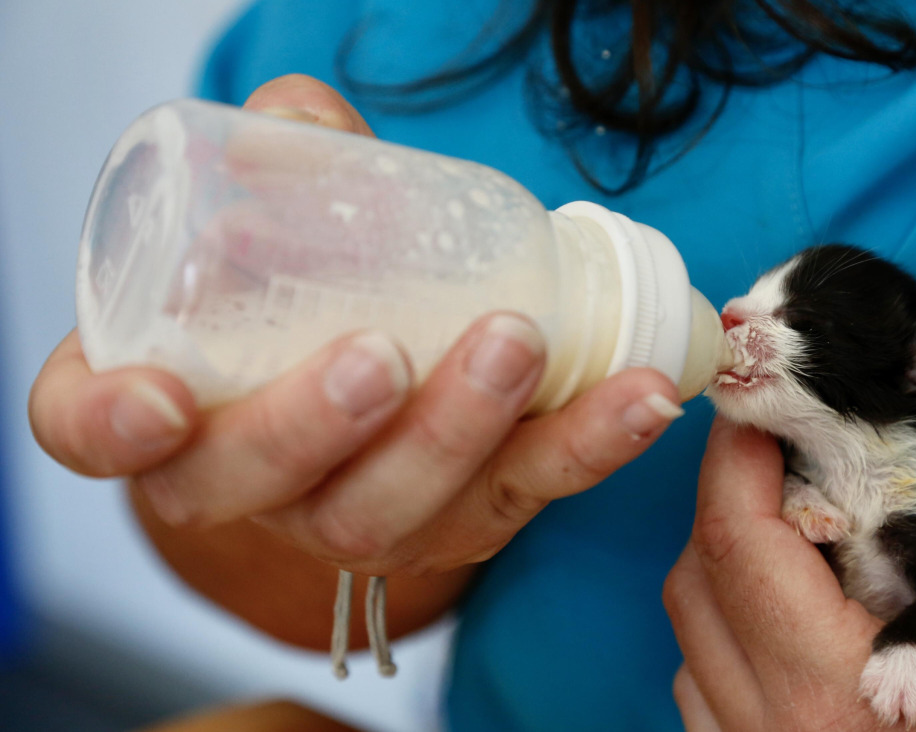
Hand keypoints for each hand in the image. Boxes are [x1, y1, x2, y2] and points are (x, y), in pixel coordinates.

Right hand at [29, 74, 682, 577]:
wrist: (374, 389)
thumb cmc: (299, 301)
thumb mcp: (267, 229)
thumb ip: (281, 170)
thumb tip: (303, 119)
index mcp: (161, 407)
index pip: (92, 431)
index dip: (108, 428)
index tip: (150, 403)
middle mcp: (245, 482)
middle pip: (257, 485)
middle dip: (317, 426)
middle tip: (381, 355)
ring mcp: (353, 514)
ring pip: (390, 510)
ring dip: (459, 433)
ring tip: (518, 344)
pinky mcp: (461, 519)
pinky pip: (519, 497)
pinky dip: (586, 446)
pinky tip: (641, 398)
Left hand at [663, 358, 915, 730]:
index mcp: (836, 687)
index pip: (738, 541)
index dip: (736, 454)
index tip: (766, 402)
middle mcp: (779, 731)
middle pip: (697, 582)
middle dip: (728, 498)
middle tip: (786, 451)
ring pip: (691, 638)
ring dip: (723, 567)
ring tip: (797, 529)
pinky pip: (704, 694)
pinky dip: (724, 634)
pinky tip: (788, 612)